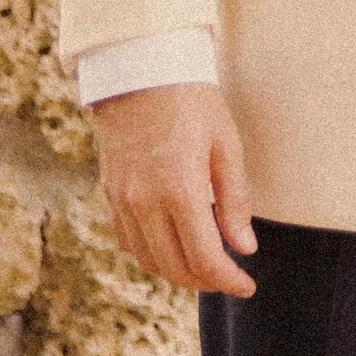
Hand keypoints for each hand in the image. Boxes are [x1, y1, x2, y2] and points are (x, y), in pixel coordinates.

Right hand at [93, 82, 258, 295]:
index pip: (203, 258)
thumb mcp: (226, 144)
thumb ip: (235, 200)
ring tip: (205, 267)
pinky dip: (151, 254)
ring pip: (148, 260)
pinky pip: (128, 241)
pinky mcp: (109, 193)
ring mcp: (122, 200)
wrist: (139, 68)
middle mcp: (144, 203)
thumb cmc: (191, 100)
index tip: (247, 287)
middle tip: (231, 278)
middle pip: (174, 267)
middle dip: (206, 281)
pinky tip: (172, 246)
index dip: (227, 280)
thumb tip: (245, 247)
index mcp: (179, 190)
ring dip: (177, 272)